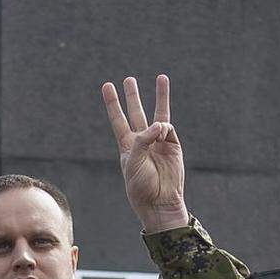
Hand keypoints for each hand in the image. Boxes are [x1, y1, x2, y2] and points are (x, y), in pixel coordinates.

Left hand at [101, 74, 189, 232]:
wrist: (160, 201)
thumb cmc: (141, 186)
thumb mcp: (134, 162)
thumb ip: (143, 140)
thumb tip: (160, 123)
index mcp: (127, 146)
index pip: (118, 120)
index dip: (113, 103)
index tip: (107, 86)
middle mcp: (142, 141)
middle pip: (136, 112)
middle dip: (133, 96)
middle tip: (128, 79)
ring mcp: (158, 142)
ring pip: (158, 114)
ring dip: (160, 96)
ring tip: (161, 77)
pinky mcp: (173, 145)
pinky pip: (168, 128)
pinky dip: (163, 127)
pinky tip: (161, 132)